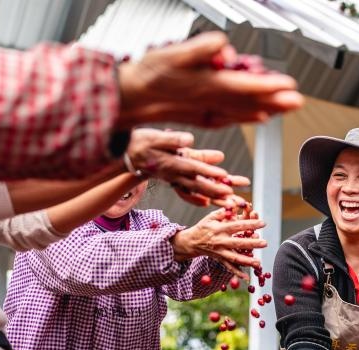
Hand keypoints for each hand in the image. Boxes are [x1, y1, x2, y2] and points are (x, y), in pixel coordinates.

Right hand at [117, 32, 303, 127]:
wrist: (129, 99)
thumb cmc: (148, 74)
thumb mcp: (171, 54)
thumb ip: (199, 50)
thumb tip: (223, 47)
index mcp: (206, 85)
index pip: (245, 86)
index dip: (269, 87)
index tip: (289, 86)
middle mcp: (210, 102)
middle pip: (250, 102)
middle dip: (276, 101)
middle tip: (298, 101)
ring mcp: (207, 111)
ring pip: (243, 111)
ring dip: (267, 109)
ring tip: (286, 107)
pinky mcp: (201, 116)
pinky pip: (231, 118)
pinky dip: (247, 117)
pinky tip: (259, 117)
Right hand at [125, 129, 248, 205]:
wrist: (125, 155)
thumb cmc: (140, 143)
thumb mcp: (155, 137)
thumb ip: (173, 139)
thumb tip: (190, 140)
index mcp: (171, 163)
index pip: (194, 168)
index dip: (209, 172)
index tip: (224, 175)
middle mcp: (174, 175)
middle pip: (198, 185)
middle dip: (215, 191)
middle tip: (232, 196)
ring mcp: (173, 179)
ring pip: (195, 190)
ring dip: (212, 197)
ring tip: (228, 203)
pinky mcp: (173, 180)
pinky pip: (185, 193)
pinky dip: (195, 198)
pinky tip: (206, 203)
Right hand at [171, 208, 265, 277]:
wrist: (191, 242)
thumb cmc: (204, 227)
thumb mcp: (211, 217)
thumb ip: (223, 212)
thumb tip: (235, 203)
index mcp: (219, 229)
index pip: (237, 226)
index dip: (250, 224)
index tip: (263, 223)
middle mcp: (220, 241)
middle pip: (238, 243)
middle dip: (252, 243)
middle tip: (264, 243)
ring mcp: (220, 252)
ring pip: (235, 258)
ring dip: (247, 261)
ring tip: (258, 263)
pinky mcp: (220, 259)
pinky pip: (229, 267)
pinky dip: (237, 273)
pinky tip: (246, 278)